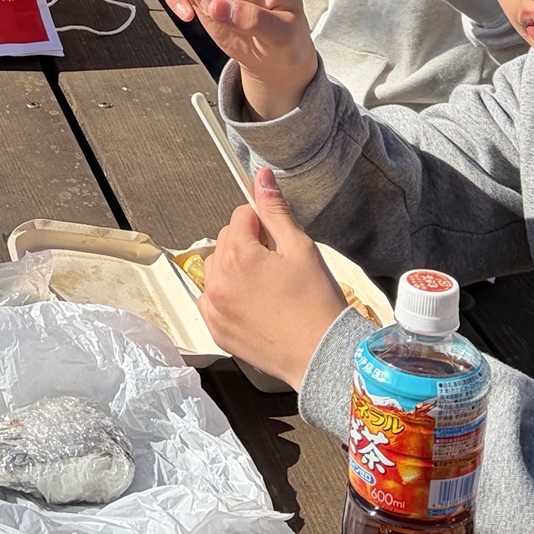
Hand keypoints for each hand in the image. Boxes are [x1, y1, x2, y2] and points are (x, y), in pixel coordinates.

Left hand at [197, 165, 352, 382]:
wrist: (322, 356)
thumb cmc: (317, 304)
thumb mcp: (301, 248)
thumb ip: (276, 210)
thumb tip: (262, 177)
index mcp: (237, 256)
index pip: (241, 216)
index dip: (264, 223)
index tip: (279, 240)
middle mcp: (217, 281)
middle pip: (225, 240)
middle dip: (248, 244)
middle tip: (278, 264)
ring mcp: (214, 308)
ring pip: (216, 269)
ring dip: (235, 268)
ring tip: (267, 285)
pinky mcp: (216, 330)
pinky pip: (212, 299)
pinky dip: (227, 295)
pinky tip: (255, 303)